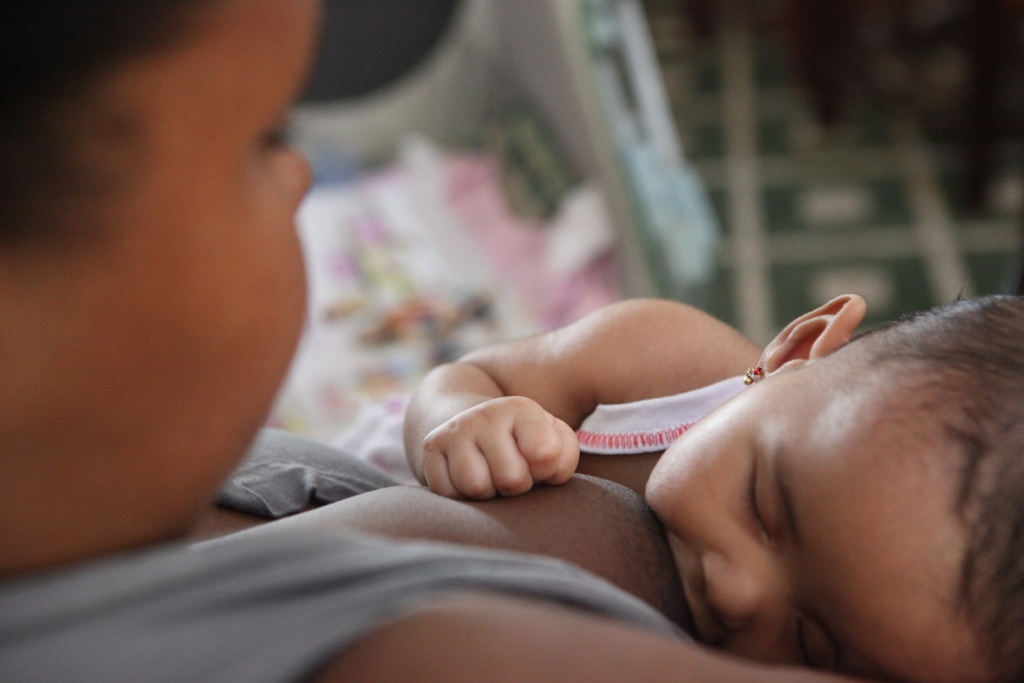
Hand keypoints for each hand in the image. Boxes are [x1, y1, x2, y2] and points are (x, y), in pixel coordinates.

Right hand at [420, 396, 579, 499]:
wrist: (471, 425)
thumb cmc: (523, 443)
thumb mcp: (553, 440)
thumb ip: (564, 454)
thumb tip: (545, 466)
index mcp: (522, 408)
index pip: (546, 455)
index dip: (546, 472)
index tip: (539, 463)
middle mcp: (486, 414)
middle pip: (511, 479)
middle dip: (516, 487)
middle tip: (512, 473)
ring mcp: (455, 430)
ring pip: (476, 487)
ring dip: (488, 494)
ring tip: (491, 477)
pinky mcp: (430, 449)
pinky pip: (449, 493)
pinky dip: (462, 496)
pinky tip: (467, 479)